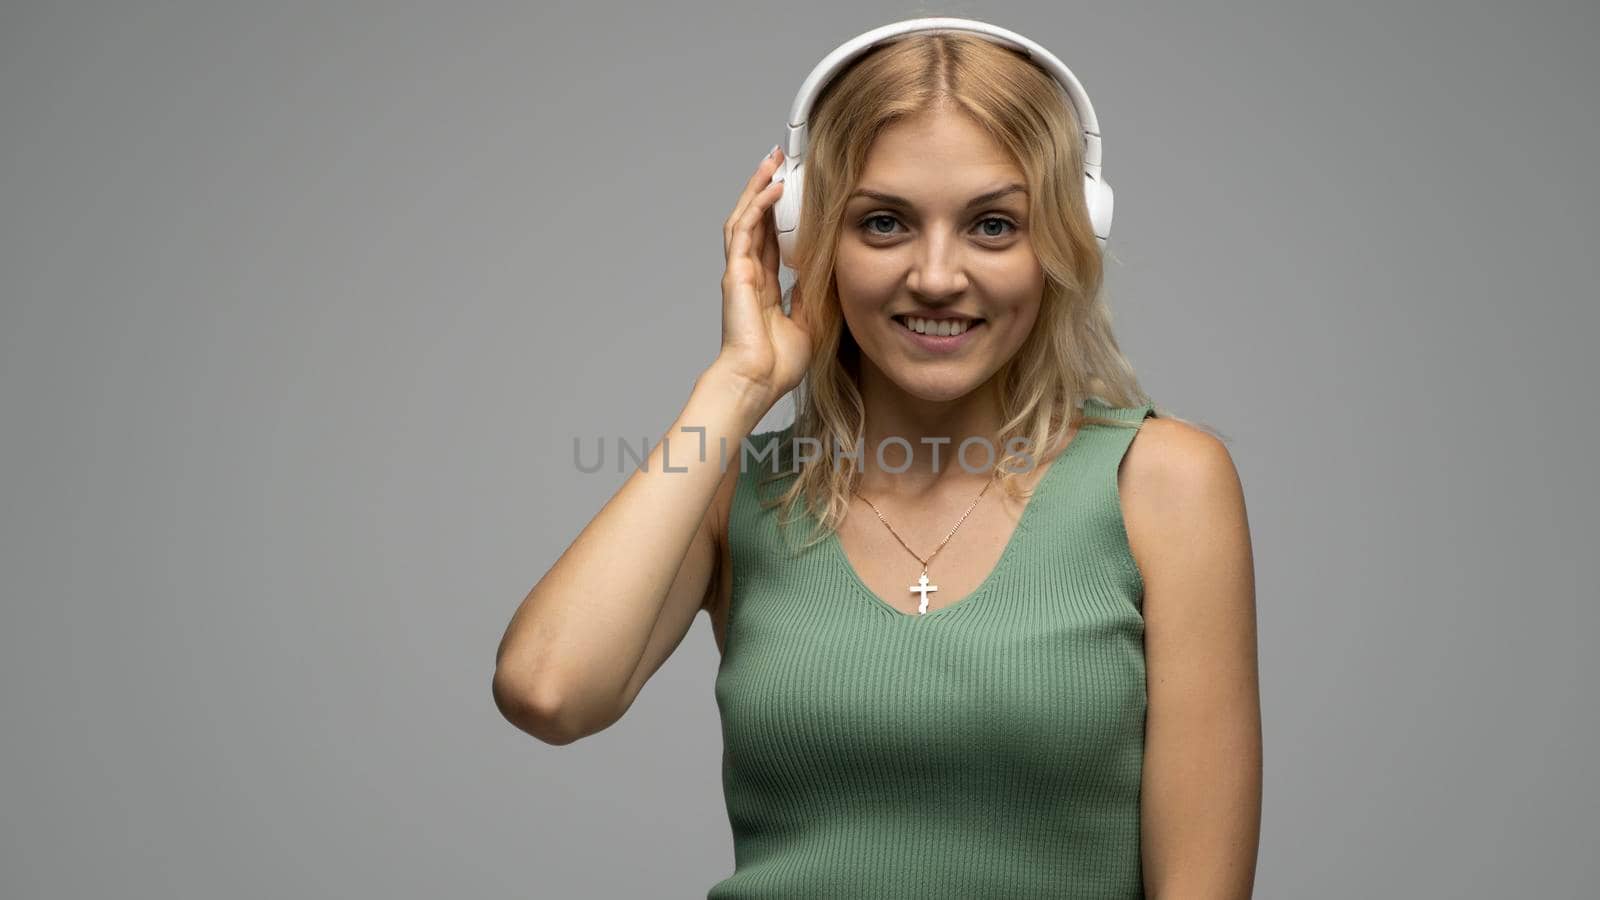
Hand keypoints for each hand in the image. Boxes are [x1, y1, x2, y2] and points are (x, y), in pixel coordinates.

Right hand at [715, 146, 811, 405]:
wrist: (757, 382)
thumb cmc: (776, 364)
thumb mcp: (808, 323)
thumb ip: (812, 297)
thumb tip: (825, 276)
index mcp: (763, 286)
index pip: (770, 238)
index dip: (779, 212)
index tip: (792, 190)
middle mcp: (748, 274)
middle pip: (756, 220)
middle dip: (766, 188)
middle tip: (779, 161)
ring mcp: (740, 272)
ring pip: (746, 217)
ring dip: (758, 187)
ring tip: (771, 161)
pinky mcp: (736, 273)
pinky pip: (746, 230)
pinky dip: (759, 206)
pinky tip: (774, 188)